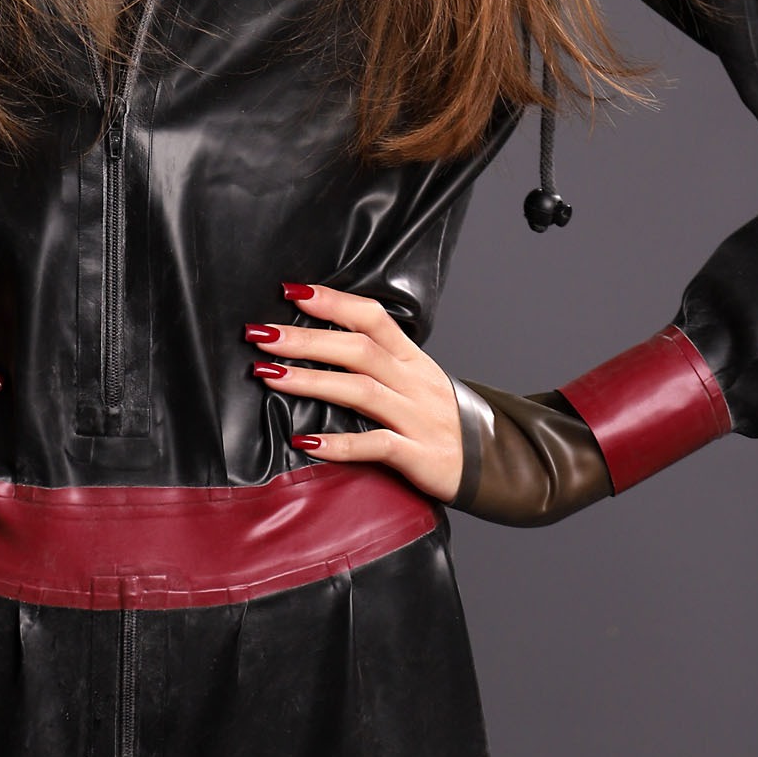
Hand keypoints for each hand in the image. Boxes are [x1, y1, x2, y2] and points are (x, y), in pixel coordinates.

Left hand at [244, 282, 464, 502]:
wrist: (497, 465)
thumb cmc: (442, 419)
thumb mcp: (417, 380)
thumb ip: (379, 360)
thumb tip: (321, 339)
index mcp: (412, 358)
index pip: (372, 316)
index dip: (332, 301)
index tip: (290, 291)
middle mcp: (414, 382)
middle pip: (358, 349)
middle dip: (305, 338)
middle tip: (260, 333)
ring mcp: (417, 418)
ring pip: (361, 390)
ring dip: (311, 380)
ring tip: (268, 375)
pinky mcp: (419, 456)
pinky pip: (376, 445)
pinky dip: (339, 444)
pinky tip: (305, 441)